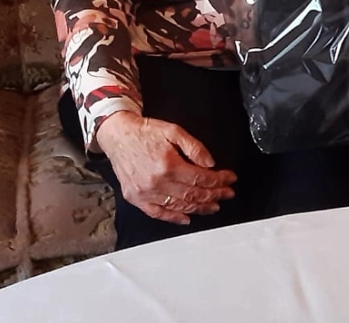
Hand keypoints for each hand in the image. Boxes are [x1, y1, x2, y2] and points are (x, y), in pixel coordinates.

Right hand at [95, 111, 237, 224]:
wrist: (118, 136)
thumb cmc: (145, 132)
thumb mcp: (174, 131)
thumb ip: (195, 147)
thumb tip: (210, 163)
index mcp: (169, 164)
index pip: (201, 178)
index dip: (219, 180)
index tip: (229, 179)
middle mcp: (157, 182)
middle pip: (193, 194)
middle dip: (214, 194)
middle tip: (227, 194)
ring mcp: (145, 192)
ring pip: (179, 206)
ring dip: (199, 208)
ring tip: (213, 206)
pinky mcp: (136, 198)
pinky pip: (157, 213)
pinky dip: (173, 218)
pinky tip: (186, 218)